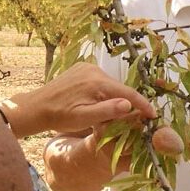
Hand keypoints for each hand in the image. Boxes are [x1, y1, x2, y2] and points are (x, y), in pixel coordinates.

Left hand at [0, 62, 155, 137]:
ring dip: (114, 99)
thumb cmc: (59, 116)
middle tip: (129, 121)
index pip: (128, 93)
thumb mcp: (84, 118)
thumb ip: (107, 111)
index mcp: (97, 81)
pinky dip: (104, 94)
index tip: (154, 116)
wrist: (35, 107)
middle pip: (120, 89)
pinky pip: (101, 83)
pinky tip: (97, 104)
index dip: (143, 105)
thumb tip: (129, 104)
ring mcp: (87, 68)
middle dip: (126, 104)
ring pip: (111, 86)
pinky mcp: (82, 70)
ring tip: (110, 115)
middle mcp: (94, 70)